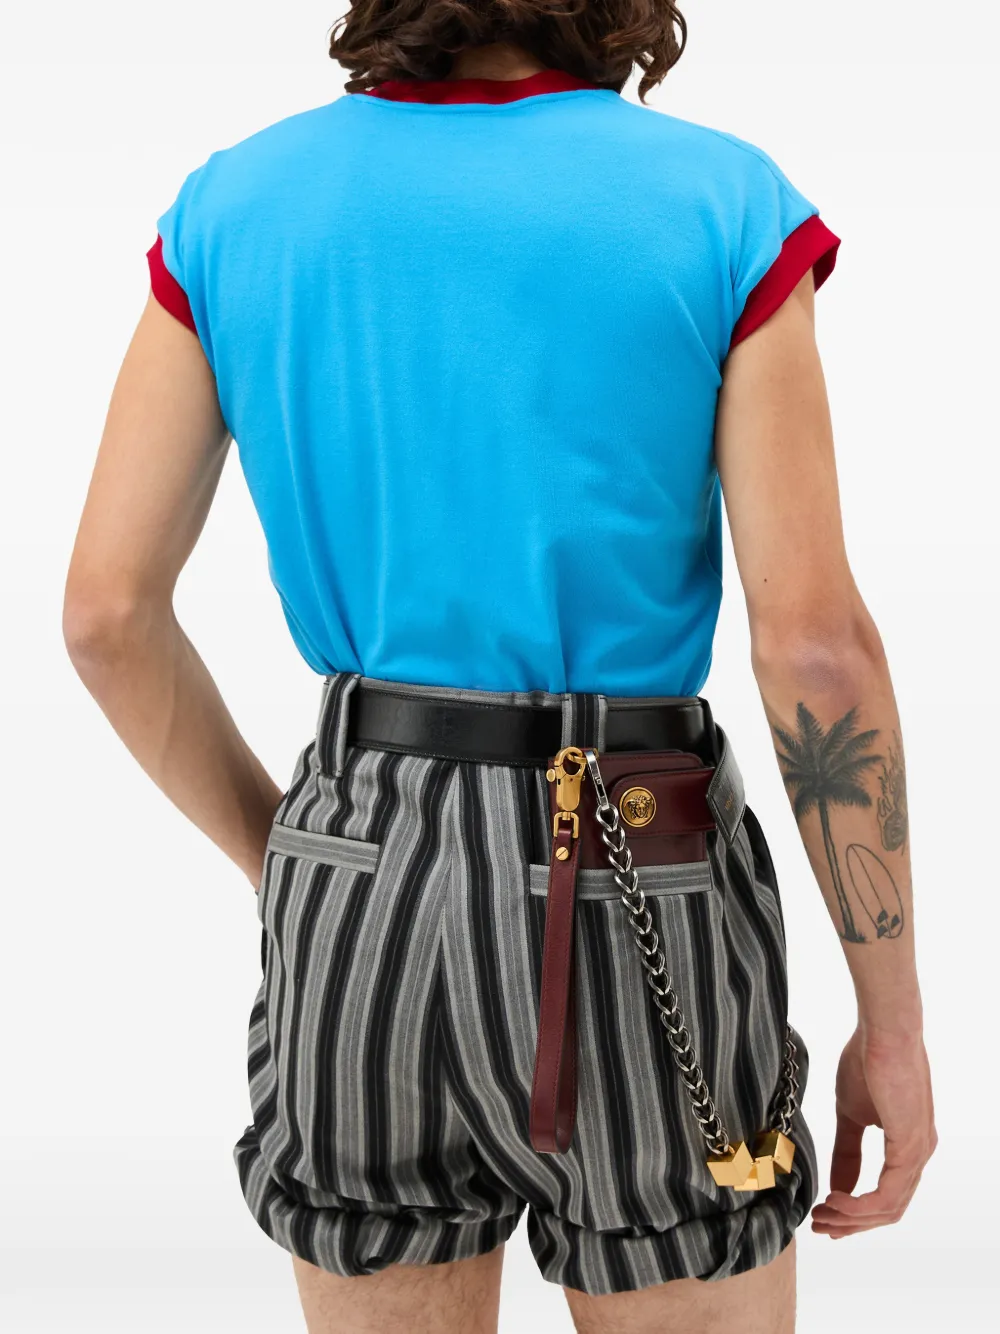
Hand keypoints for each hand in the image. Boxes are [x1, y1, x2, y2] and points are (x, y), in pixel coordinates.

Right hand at [811, 1026, 935, 1237]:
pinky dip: (861, 1205)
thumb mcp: (850, 1113)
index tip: (824, 1216)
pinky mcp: (910, 1147)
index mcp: (908, 1146)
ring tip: (822, 1214)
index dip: (855, 1213)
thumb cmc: (866, 1061)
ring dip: (852, 1218)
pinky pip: (888, 1194)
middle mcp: (918, 1154)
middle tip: (819, 1225)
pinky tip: (836, 1199)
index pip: (886, 1196)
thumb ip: (847, 1150)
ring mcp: (918, 1152)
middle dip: (851, 1223)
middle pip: (888, 1210)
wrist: (882, 1031)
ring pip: (889, 1208)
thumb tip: (836, 1183)